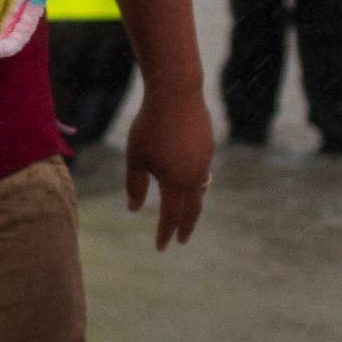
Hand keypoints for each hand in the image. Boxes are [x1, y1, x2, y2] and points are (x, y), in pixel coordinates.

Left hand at [125, 82, 212, 248]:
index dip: (165, 232)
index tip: (161, 248)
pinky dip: (195, 185)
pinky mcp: (207, 147)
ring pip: (199, 190)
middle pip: (192, 209)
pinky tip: (190, 184)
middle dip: (185, 226)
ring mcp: (204, 161)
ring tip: (185, 216)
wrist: (177, 93)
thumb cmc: (149, 126)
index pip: (171, 216)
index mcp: (176, 182)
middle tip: (181, 241)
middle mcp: (195, 176)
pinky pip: (202, 174)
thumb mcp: (135, 157)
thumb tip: (134, 209)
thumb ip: (135, 185)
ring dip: (192, 206)